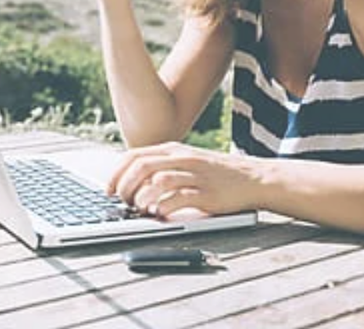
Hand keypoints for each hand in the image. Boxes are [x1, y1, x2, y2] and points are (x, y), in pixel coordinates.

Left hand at [106, 142, 264, 218]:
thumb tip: (132, 181)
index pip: (135, 155)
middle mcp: (182, 158)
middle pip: (142, 166)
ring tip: (138, 209)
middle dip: (125, 186)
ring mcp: (195, 174)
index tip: (108, 190)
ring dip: (142, 196)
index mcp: (174, 149)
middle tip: (121, 202)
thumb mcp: (188, 161)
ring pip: (158, 180)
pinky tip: (158, 213)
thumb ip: (163, 166)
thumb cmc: (217, 174)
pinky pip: (180, 197)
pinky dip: (164, 206)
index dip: (116, 173)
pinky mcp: (207, 193)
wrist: (254, 178)